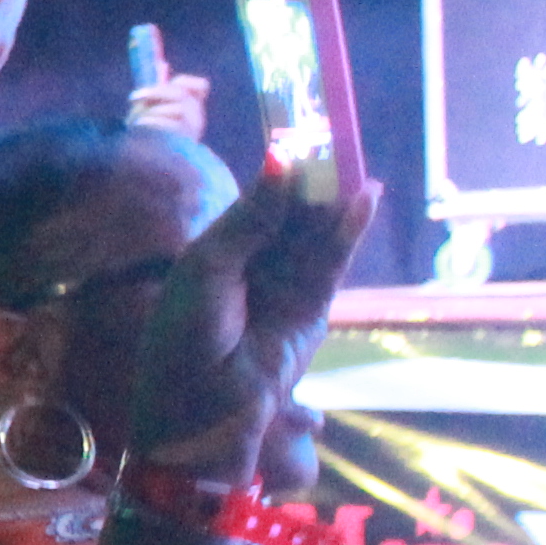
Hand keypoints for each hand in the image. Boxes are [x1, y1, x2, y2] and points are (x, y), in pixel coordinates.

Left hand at [127, 161, 375, 481]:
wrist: (200, 413)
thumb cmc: (184, 340)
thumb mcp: (209, 267)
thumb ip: (251, 216)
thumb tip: (280, 159)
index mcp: (214, 254)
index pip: (256, 202)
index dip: (279, 171)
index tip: (301, 132)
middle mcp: (251, 268)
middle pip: (291, 215)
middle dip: (313, 180)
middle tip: (336, 136)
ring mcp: (283, 290)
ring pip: (315, 236)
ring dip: (334, 201)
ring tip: (354, 161)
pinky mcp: (311, 313)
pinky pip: (330, 265)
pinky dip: (346, 234)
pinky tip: (361, 200)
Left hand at [129, 70, 210, 139]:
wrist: (146, 166)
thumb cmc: (148, 135)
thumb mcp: (150, 109)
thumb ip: (157, 90)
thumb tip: (161, 63)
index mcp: (190, 107)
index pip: (200, 86)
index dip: (186, 81)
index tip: (167, 80)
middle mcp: (196, 118)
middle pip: (182, 94)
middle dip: (156, 92)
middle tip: (133, 96)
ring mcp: (191, 131)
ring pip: (178, 109)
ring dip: (153, 112)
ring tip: (138, 122)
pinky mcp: (184, 143)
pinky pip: (171, 125)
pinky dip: (152, 123)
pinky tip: (140, 128)